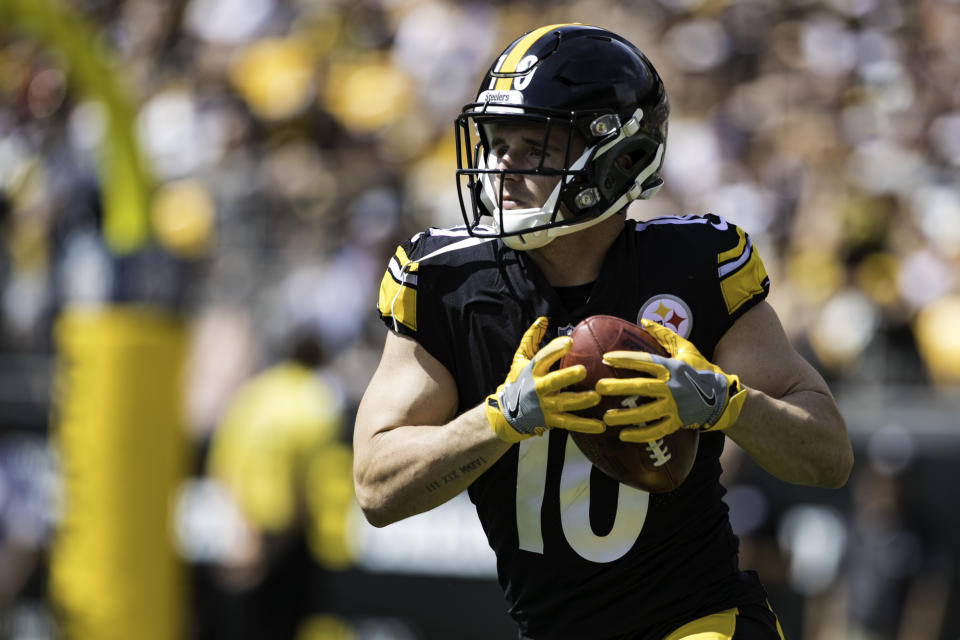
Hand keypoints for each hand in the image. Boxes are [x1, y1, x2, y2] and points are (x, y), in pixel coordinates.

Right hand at [486, 317, 603, 442]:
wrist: (506, 415)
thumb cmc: (517, 382)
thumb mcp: (520, 360)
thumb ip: (531, 339)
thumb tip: (543, 319)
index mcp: (531, 371)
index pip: (542, 358)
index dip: (555, 350)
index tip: (569, 341)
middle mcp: (537, 389)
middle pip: (552, 382)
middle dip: (567, 377)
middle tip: (582, 370)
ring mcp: (544, 406)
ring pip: (563, 404)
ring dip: (580, 401)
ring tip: (596, 397)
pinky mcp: (550, 421)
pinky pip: (570, 424)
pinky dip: (585, 426)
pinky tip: (601, 426)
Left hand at [595, 319, 746, 442]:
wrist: (720, 396)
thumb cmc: (699, 369)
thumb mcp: (685, 348)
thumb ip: (663, 335)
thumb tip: (643, 321)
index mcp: (671, 367)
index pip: (644, 361)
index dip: (625, 359)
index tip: (605, 358)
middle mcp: (672, 387)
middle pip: (642, 387)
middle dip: (619, 387)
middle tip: (599, 388)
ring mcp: (674, 406)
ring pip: (647, 412)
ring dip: (626, 416)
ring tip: (606, 417)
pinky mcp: (677, 422)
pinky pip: (657, 430)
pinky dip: (640, 435)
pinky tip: (623, 436)